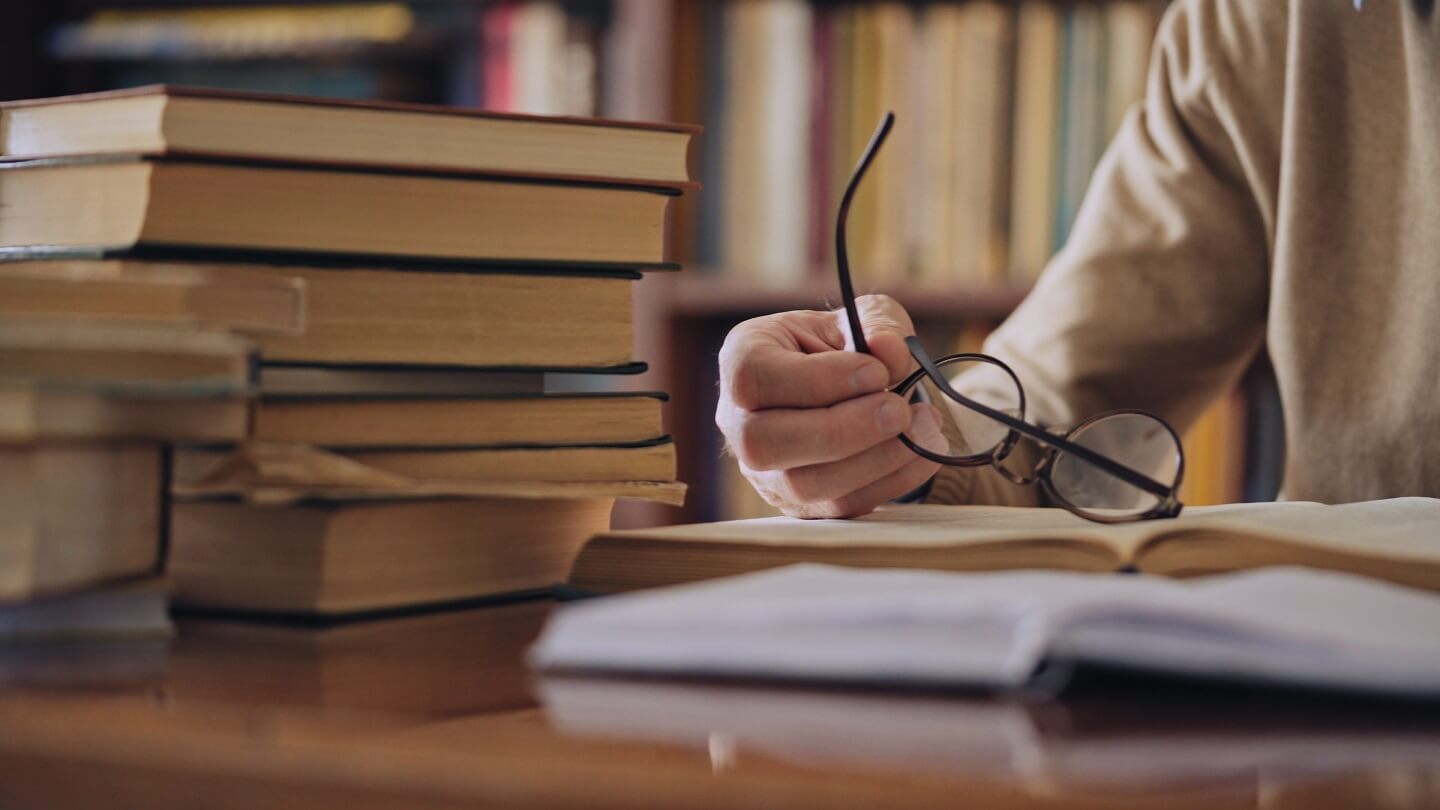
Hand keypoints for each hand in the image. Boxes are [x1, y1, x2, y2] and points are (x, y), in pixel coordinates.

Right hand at [716, 294, 945, 517]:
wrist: (847, 389)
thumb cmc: (843, 347)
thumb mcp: (862, 318)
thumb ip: (879, 325)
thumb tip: (891, 352)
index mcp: (742, 360)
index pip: (754, 378)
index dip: (815, 380)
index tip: (876, 372)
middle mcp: (739, 421)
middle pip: (763, 442)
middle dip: (841, 430)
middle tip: (899, 410)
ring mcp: (765, 470)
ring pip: (802, 484)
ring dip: (873, 460)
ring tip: (924, 427)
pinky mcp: (800, 503)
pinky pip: (840, 506)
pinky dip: (891, 481)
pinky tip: (924, 452)